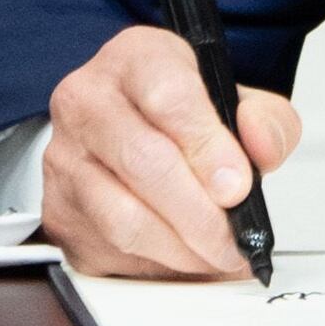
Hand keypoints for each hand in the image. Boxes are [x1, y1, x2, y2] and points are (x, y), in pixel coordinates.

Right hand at [38, 23, 300, 279]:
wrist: (131, 126)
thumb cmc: (180, 113)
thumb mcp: (235, 101)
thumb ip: (265, 120)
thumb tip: (261, 146)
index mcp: (136, 60)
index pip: (168, 97)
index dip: (207, 148)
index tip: (237, 186)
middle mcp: (87, 101)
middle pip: (143, 163)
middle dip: (201, 214)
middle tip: (235, 238)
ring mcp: (65, 157)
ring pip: (123, 218)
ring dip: (181, 249)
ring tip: (217, 255)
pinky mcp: (58, 210)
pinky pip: (109, 250)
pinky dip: (156, 266)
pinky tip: (184, 258)